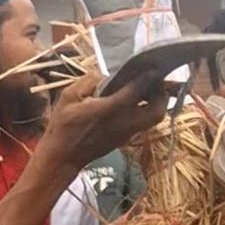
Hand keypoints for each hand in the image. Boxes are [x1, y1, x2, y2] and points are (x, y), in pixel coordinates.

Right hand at [38, 71, 168, 171]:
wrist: (63, 157)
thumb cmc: (63, 126)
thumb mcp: (68, 97)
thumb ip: (88, 82)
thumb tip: (104, 76)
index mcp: (110, 109)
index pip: (136, 91)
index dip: (147, 78)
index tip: (153, 67)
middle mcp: (124, 122)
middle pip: (157, 110)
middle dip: (162, 94)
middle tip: (155, 81)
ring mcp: (128, 133)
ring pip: (154, 119)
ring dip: (157, 103)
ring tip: (149, 89)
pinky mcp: (126, 138)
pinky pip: (145, 123)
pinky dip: (147, 110)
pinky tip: (137, 101)